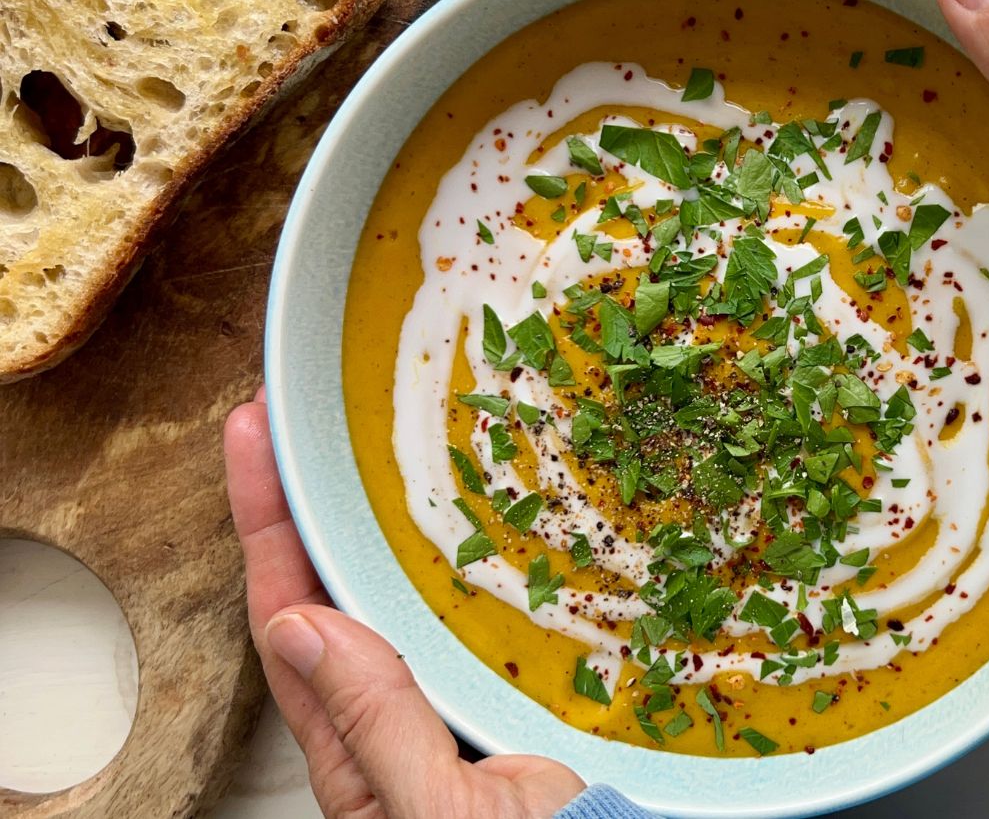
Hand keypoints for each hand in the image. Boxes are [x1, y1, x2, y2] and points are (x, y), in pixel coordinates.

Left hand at [223, 389, 585, 818]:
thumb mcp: (444, 813)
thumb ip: (377, 732)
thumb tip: (309, 631)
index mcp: (360, 751)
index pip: (292, 620)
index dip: (266, 527)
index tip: (253, 442)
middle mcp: (401, 716)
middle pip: (339, 591)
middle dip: (316, 502)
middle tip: (308, 417)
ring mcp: (462, 698)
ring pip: (412, 593)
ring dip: (395, 519)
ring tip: (393, 442)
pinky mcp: (527, 685)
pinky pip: (487, 608)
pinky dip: (485, 553)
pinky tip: (505, 510)